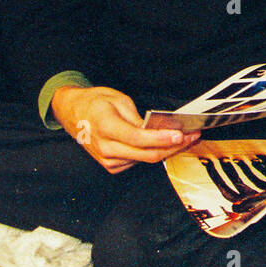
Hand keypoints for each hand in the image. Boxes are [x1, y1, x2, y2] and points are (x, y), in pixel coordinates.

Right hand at [50, 85, 199, 173]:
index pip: (139, 138)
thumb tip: (159, 128)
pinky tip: (166, 145)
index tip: (181, 134)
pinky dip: (154, 154)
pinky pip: (138, 162)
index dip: (161, 138)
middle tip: (193, 136)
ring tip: (186, 139)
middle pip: (147, 154)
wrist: (72, 114)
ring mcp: (108, 160)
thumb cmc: (95, 103)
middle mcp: (106, 148)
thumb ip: (138, 117)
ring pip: (145, 160)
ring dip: (167, 150)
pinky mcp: (112, 166)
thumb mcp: (118, 100)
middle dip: (174, 147)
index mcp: (106, 127)